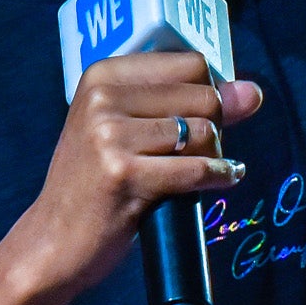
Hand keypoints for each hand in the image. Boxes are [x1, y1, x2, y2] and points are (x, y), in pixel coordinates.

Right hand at [10, 52, 261, 301]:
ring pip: (203, 132)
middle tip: (195, 154)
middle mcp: (103, 99)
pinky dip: (218, 177)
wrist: (52, 242)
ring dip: (213, 156)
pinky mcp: (124, 175)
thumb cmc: (94, 184)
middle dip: (213, 128)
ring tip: (195, 172)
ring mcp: (110, 136)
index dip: (208, 92)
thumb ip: (187, 104)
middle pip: (203, 95)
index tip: (200, 118)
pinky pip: (197, 169)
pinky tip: (219, 181)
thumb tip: (253, 92)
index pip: (190, 62)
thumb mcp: (125, 130)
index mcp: (102, 75)